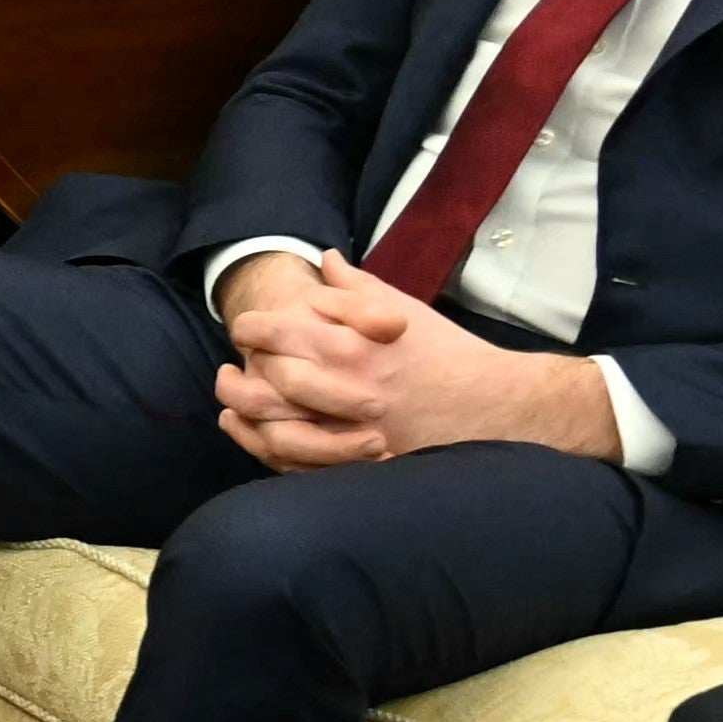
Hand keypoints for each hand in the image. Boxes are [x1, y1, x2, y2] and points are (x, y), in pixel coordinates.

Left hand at [202, 248, 611, 469]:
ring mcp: (345, 430)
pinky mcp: (353, 462)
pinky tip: (255, 433)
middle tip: (230, 364)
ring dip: (242, 411)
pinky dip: (265, 447)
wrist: (492, 407)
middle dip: (238, 372)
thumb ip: (356, 286)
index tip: (244, 327)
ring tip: (232, 399)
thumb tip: (324, 259)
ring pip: (269, 425)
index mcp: (349, 345)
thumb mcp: (402, 310)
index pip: (276, 331)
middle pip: (262, 380)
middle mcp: (340, 388)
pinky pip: (293, 461)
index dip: (251, 327)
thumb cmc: (446, 354)